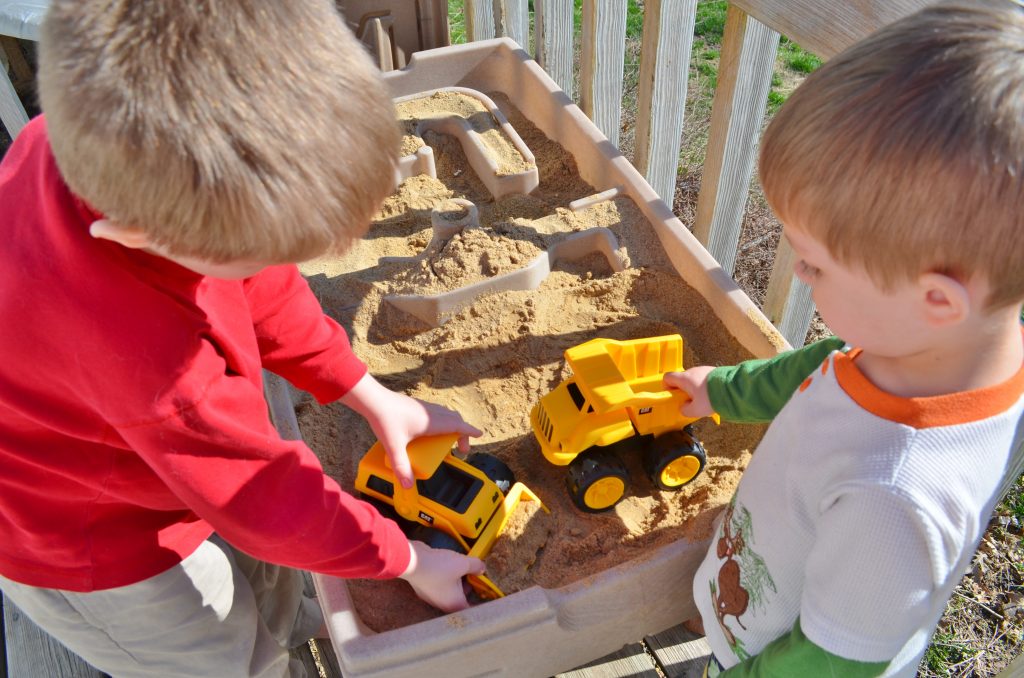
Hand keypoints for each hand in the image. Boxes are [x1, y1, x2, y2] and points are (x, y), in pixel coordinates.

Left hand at [341, 373, 481, 488]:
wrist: (374, 400)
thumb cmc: (385, 420)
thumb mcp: (394, 446)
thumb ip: (401, 466)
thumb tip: (409, 485)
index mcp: (432, 421)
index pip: (457, 425)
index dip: (469, 431)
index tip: (480, 435)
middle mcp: (431, 412)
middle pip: (454, 420)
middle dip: (462, 432)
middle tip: (461, 448)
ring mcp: (424, 407)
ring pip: (446, 414)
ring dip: (452, 425)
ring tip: (448, 439)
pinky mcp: (416, 405)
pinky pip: (437, 412)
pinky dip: (442, 419)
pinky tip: (431, 428)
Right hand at [399, 541, 484, 612]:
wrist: (412, 561)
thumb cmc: (440, 567)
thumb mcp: (463, 563)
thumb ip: (476, 567)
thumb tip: (482, 569)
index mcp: (454, 604)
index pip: (471, 610)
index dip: (479, 604)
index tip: (485, 596)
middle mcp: (442, 605)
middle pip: (460, 601)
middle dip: (468, 590)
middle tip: (474, 577)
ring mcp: (431, 597)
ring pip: (448, 593)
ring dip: (456, 583)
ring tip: (461, 569)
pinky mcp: (423, 588)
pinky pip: (439, 587)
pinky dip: (445, 579)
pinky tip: (446, 566)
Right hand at [663, 366, 714, 417]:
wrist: (733, 389)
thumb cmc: (712, 398)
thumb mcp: (696, 410)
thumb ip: (685, 410)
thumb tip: (683, 408)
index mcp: (684, 379)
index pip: (668, 377)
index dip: (667, 387)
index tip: (672, 396)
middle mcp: (693, 371)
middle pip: (681, 379)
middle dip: (683, 391)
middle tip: (689, 402)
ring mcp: (704, 370)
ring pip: (693, 380)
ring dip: (694, 389)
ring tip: (703, 400)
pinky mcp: (713, 371)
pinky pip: (704, 379)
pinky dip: (704, 387)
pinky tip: (711, 396)